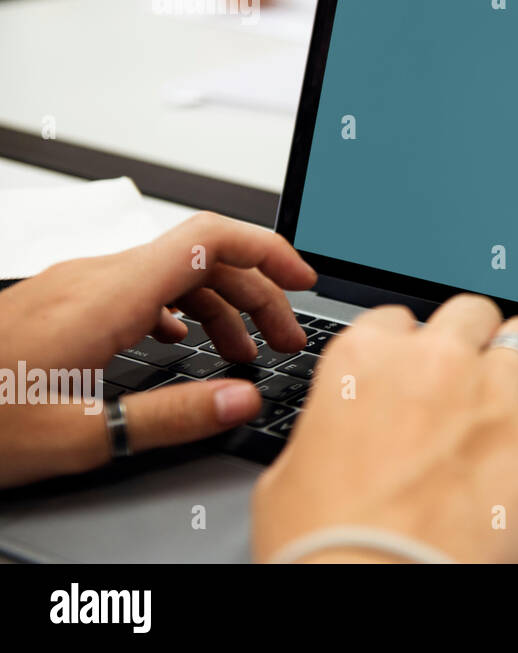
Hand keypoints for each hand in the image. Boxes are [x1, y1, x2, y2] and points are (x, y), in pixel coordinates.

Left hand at [0, 213, 315, 487]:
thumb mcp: (85, 433)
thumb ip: (176, 415)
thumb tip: (244, 399)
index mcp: (109, 295)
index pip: (211, 237)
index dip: (270, 250)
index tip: (303, 279)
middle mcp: (94, 276)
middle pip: (201, 258)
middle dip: (257, 293)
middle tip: (284, 340)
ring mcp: (75, 284)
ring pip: (171, 273)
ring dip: (219, 307)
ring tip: (244, 353)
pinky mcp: (62, 301)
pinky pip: (138, 287)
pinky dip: (178, 310)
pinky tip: (180, 344)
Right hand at [252, 294, 517, 563]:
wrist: (368, 593)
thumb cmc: (320, 547)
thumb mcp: (289, 475)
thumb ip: (327, 427)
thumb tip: (339, 431)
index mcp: (364, 360)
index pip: (398, 320)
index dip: (409, 350)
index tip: (414, 377)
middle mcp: (434, 363)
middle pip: (471, 314)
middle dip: (472, 343)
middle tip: (468, 386)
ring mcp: (494, 398)